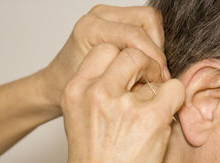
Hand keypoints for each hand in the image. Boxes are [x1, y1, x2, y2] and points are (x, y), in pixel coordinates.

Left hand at [39, 5, 168, 114]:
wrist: (56, 84)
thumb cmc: (70, 88)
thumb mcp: (100, 88)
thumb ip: (128, 79)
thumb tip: (163, 81)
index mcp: (90, 29)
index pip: (136, 34)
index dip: (154, 57)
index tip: (160, 78)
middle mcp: (99, 16)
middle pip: (148, 20)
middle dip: (157, 48)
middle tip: (158, 74)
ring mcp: (107, 16)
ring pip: (149, 21)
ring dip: (155, 46)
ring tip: (152, 70)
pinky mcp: (115, 21)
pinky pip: (144, 26)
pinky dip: (149, 45)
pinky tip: (145, 65)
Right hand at [61, 43, 183, 162]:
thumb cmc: (94, 162)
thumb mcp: (82, 117)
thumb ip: (101, 90)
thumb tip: (136, 74)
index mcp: (76, 89)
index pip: (105, 49)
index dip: (123, 58)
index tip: (131, 75)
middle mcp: (96, 92)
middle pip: (130, 51)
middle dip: (144, 64)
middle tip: (150, 84)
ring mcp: (124, 104)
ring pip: (154, 65)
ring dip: (159, 84)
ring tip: (154, 109)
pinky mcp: (151, 117)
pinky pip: (175, 88)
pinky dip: (176, 99)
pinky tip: (165, 118)